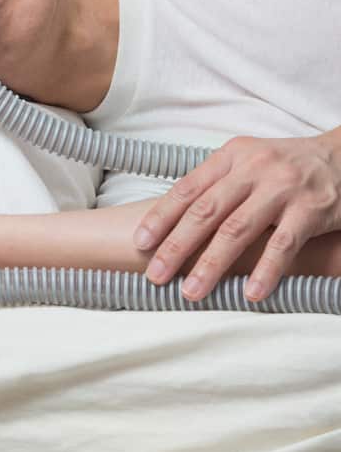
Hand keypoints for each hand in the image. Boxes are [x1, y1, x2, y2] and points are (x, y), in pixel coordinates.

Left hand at [134, 131, 340, 301]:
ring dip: (212, 264)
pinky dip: (265, 270)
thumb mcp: (246, 163)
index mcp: (229, 158)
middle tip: (155, 276)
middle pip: (205, 212)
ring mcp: (282, 189)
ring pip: (238, 231)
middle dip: (176, 247)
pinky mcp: (311, 210)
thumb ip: (214, 185)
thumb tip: (169, 219)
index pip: (186, 190)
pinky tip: (250, 293)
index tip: (140, 243)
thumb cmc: (285, 166)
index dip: (161, 217)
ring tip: (192, 292)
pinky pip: (283, 244)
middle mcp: (252, 170)